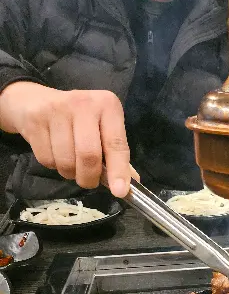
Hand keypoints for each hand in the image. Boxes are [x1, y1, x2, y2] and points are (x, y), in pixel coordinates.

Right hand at [0, 82, 130, 196]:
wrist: (33, 101)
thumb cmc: (76, 119)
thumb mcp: (101, 129)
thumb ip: (116, 155)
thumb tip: (130, 185)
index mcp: (107, 105)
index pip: (116, 144)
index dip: (118, 170)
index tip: (120, 192)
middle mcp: (83, 103)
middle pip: (89, 155)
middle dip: (89, 177)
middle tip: (88, 182)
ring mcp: (56, 109)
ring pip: (66, 161)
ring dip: (69, 173)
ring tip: (70, 164)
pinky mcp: (35, 120)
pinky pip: (47, 160)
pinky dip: (53, 166)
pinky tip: (54, 154)